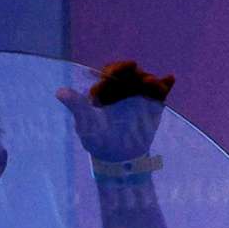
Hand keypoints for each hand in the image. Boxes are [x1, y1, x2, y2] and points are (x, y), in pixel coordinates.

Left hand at [56, 59, 172, 162]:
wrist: (118, 158)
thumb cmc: (97, 139)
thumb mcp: (86, 123)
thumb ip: (76, 106)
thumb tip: (59, 92)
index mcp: (106, 89)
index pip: (111, 72)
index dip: (116, 69)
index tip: (120, 70)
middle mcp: (123, 88)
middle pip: (130, 74)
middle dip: (134, 72)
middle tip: (137, 73)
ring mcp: (138, 95)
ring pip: (146, 81)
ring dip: (150, 80)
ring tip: (152, 84)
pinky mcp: (152, 104)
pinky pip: (160, 92)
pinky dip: (165, 85)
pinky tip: (170, 79)